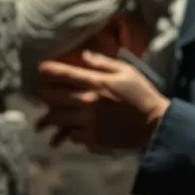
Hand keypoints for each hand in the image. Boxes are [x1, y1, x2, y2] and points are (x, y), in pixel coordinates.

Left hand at [34, 51, 169, 151]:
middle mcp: (87, 103)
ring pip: (57, 119)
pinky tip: (68, 131)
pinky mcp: (93, 139)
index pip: (64, 74)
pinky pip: (72, 135)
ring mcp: (88, 122)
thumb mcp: (127, 72)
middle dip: (42, 93)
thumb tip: (84, 55)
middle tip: (39, 91)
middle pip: (53, 97)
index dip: (48, 70)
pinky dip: (68, 132)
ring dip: (48, 118)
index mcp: (96, 83)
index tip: (39, 68)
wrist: (155, 125)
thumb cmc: (142, 94)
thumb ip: (103, 63)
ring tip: (42, 120)